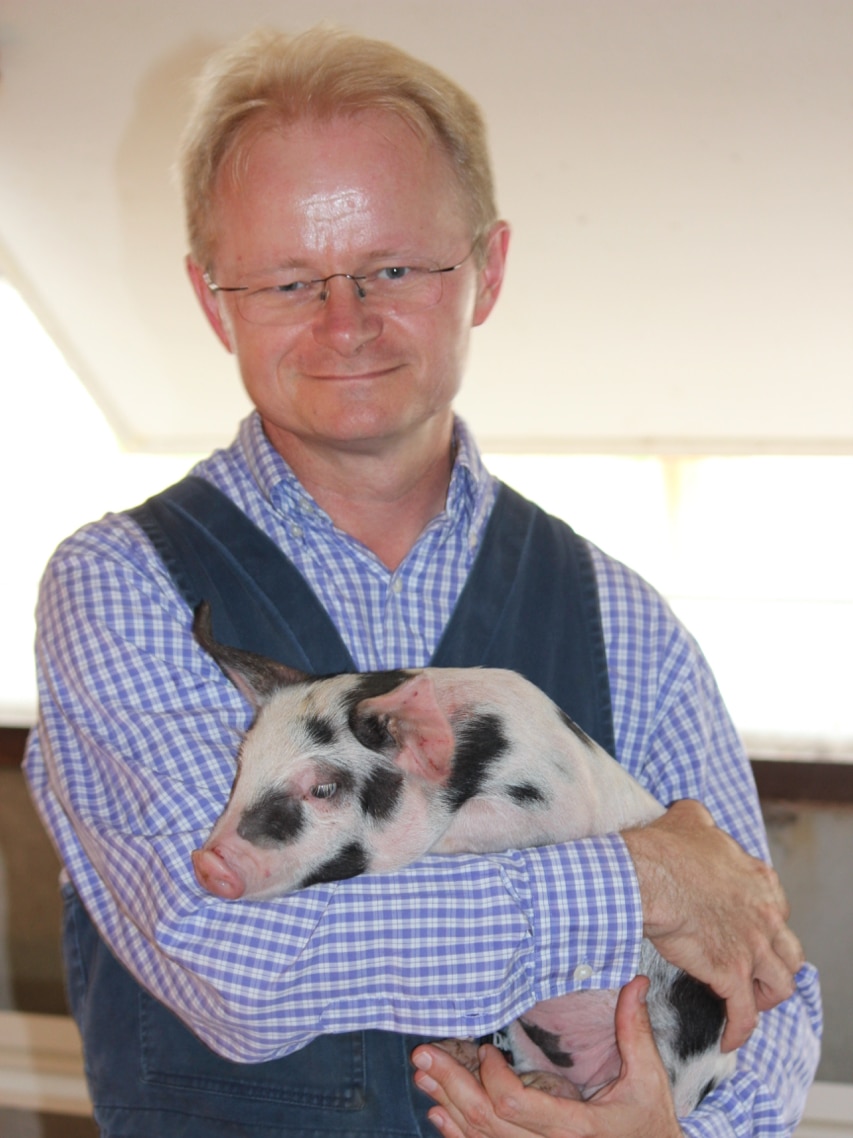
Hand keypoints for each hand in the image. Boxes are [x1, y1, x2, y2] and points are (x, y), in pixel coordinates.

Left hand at [411, 977, 681, 1137]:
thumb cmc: (650, 1124)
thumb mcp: (648, 1078)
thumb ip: (634, 1029)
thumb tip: (635, 980)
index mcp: (575, 1129)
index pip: (513, 1105)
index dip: (491, 1077)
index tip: (485, 1050)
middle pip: (485, 1123)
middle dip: (450, 1086)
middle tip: (423, 1055)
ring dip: (447, 1106)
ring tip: (423, 1075)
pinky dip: (458, 1134)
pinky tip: (438, 1113)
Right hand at [622, 799, 803, 1049]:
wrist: (647, 877)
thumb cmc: (664, 849)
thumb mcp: (690, 818)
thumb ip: (702, 821)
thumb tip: (697, 817)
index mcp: (758, 880)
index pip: (777, 909)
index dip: (764, 924)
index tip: (749, 932)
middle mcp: (765, 914)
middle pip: (789, 950)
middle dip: (776, 964)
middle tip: (756, 972)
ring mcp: (752, 947)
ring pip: (781, 985)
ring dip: (768, 998)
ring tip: (750, 1004)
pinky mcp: (731, 974)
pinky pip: (745, 1014)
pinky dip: (739, 1031)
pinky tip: (728, 1040)